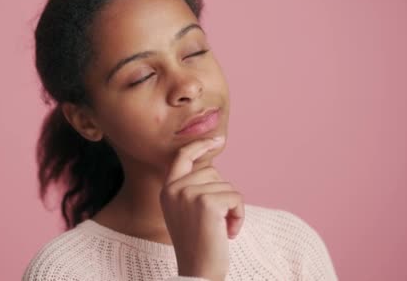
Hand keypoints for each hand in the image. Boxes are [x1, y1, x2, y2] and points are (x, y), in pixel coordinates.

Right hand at [160, 136, 244, 280]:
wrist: (198, 271)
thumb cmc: (198, 244)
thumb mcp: (186, 212)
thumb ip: (192, 188)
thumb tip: (212, 167)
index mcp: (167, 190)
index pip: (182, 156)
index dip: (200, 145)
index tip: (217, 138)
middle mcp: (174, 189)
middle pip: (213, 172)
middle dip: (223, 194)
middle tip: (218, 221)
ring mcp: (189, 194)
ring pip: (227, 185)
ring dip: (232, 207)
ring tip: (222, 228)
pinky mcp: (207, 203)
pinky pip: (236, 197)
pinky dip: (239, 215)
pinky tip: (230, 232)